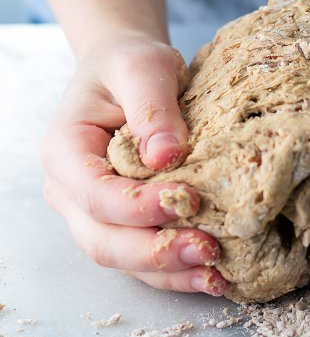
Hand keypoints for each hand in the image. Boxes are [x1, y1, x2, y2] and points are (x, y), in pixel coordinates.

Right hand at [41, 32, 226, 295]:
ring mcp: (95, 209)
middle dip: (155, 251)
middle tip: (207, 249)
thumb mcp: (141, 67)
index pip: (95, 194)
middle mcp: (72, 189)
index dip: (138, 207)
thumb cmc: (129, 64)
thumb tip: (165, 156)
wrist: (127, 73)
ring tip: (216, 273)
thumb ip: (151, 107)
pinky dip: (173, 269)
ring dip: (168, 269)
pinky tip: (210, 273)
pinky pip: (142, 253)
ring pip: (123, 256)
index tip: (187, 199)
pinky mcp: (123, 218)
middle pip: (103, 239)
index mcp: (66, 150)